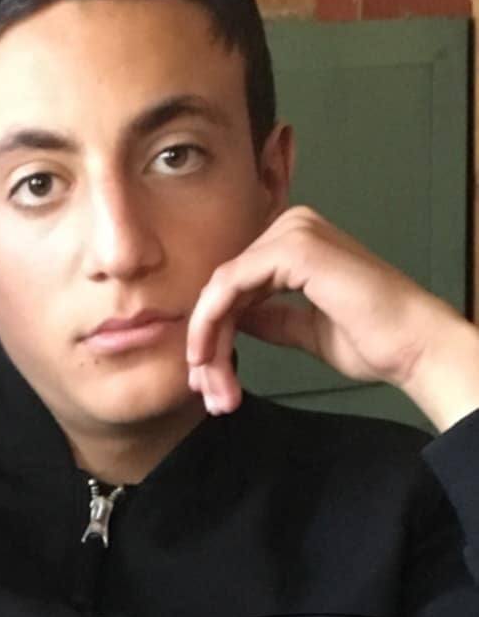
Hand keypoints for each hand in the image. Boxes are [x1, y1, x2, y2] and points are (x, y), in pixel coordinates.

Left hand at [185, 206, 464, 417]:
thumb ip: (271, 318)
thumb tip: (236, 319)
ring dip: (208, 340)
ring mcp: (294, 233)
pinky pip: (231, 284)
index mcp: (298, 242)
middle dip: (208, 341)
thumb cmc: (374, 340)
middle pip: (226, 286)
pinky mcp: (294, 249)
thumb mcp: (306, 329)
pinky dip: (212, 322)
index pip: (237, 284)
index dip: (214, 331)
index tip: (207, 377)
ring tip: (209, 385)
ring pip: (223, 288)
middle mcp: (293, 228)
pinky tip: (208, 356)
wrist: (412, 347)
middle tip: (205, 389)